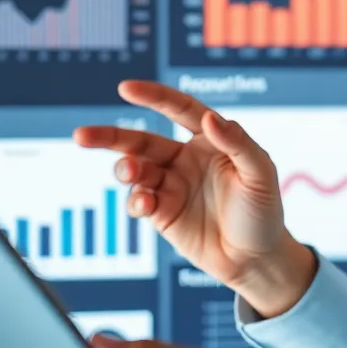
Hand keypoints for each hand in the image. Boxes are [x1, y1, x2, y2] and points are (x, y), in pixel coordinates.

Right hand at [75, 81, 315, 316]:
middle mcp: (185, 159)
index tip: (125, 88)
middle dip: (111, 136)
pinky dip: (136, 200)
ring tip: (129, 172)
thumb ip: (238, 143)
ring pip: (135, 169)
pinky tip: (145, 204)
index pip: (179, 110)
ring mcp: (171, 186)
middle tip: (82, 136)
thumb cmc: (263, 211)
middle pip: (141, 140)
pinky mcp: (162, 213)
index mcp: (211, 140)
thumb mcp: (260, 173)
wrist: (256, 259)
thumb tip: (211, 118)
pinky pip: (139, 201)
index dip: (153, 97)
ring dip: (125, 168)